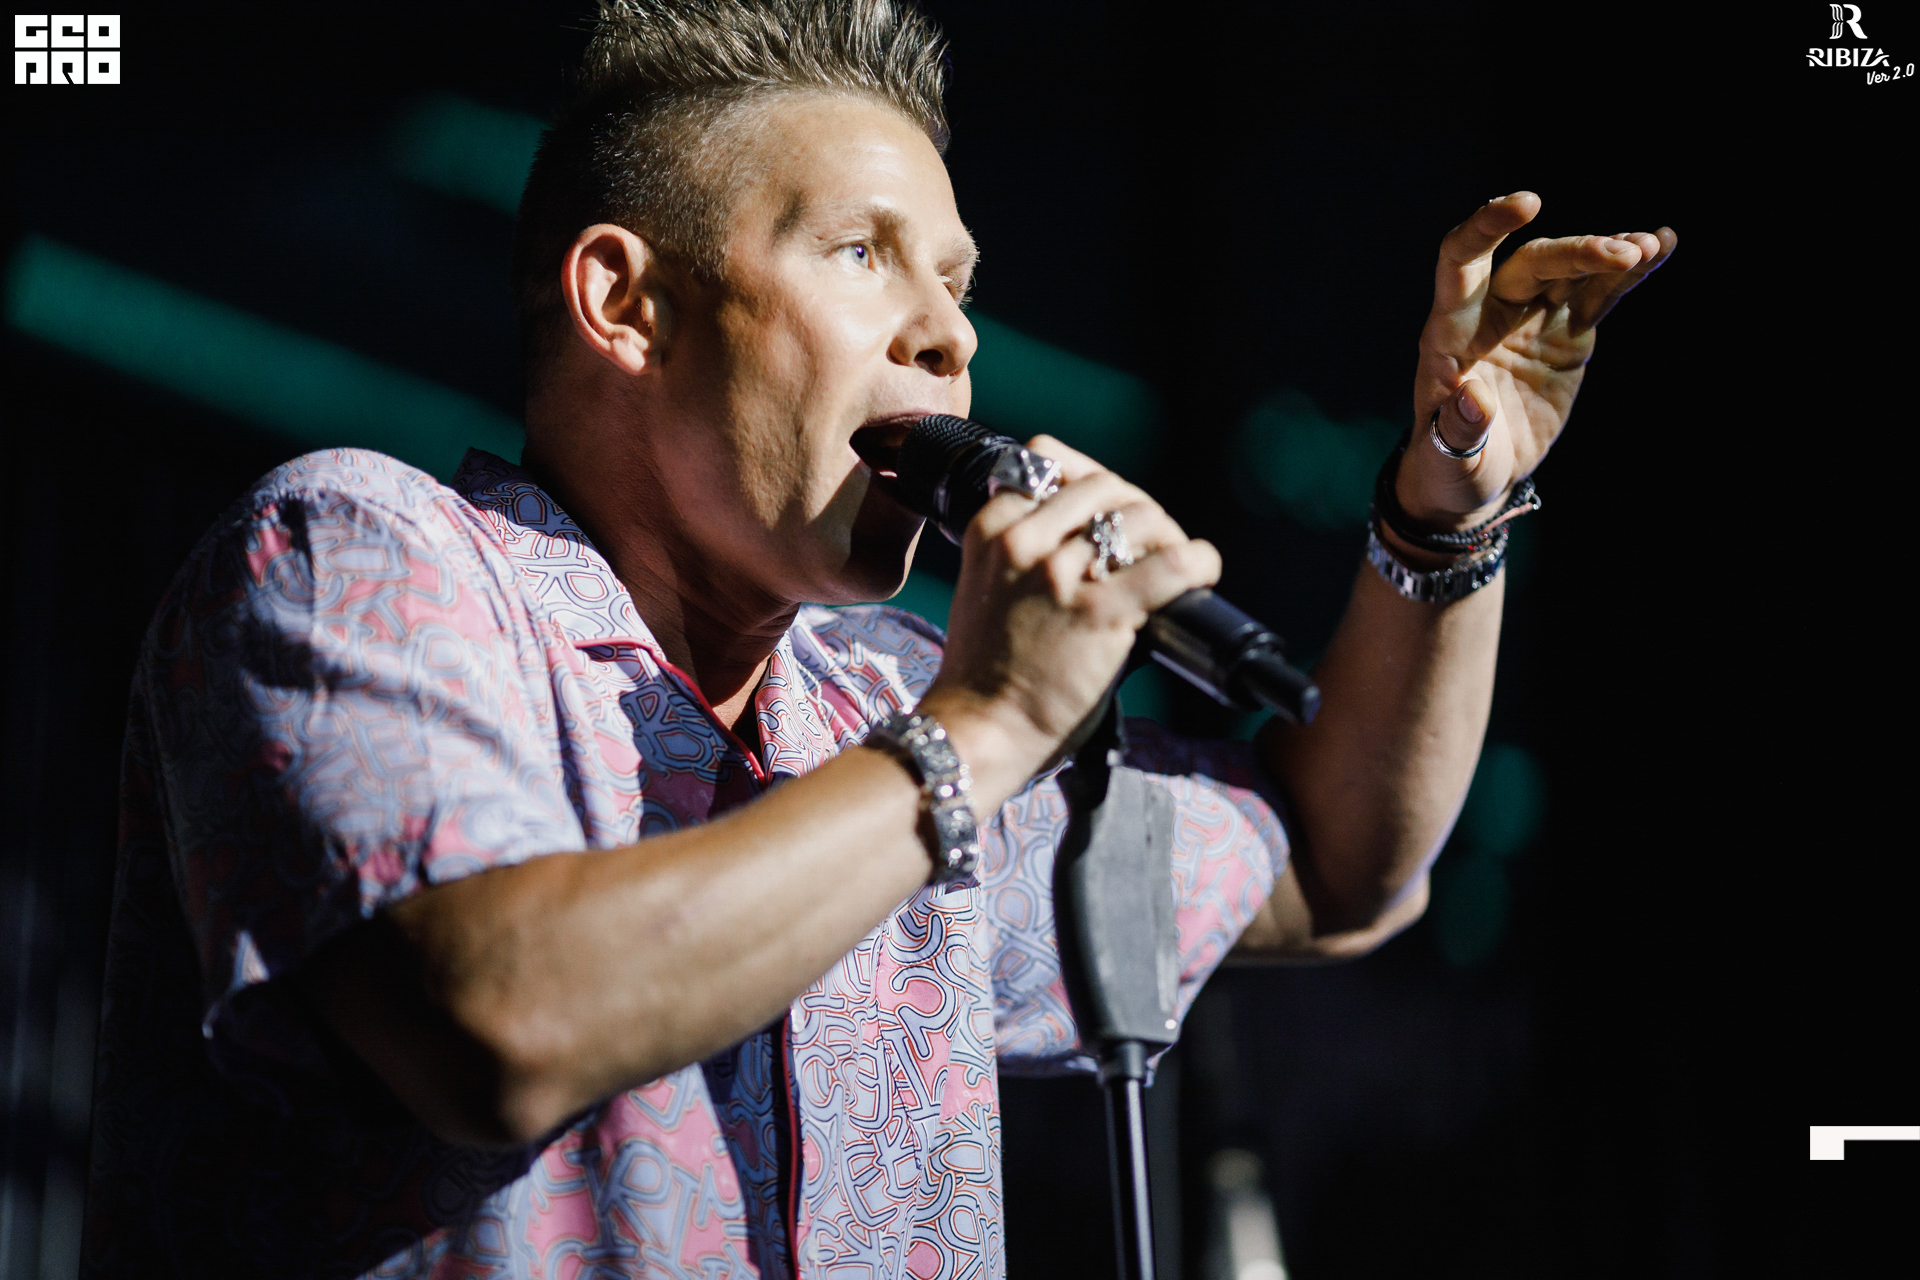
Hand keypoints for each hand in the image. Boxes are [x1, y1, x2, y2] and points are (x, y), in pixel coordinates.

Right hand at [921, 436, 1220, 788]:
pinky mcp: (1099, 611)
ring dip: (1166, 534)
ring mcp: (1059, 574)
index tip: (1108, 517)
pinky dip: (1198, 562)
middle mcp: (1023, 541)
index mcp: (992, 528)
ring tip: (1172, 564)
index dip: (1093, 487)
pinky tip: (1202, 572)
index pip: (1050, 461)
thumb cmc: (988, 669)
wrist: (982, 728)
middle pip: (1104, 485)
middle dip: (1135, 507)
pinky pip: (1171, 564)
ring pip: (1139, 515)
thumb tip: (1092, 529)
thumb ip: (1024, 549)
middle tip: (1150, 544)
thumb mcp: (987, 584)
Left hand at [1397, 192, 1676, 528]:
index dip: (1487, 228)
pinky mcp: (1569, 335)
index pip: (1462, 262)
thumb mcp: (1449, 458)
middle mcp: (1493, 314)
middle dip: (1577, 252)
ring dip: (1610, 254)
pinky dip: (1631, 274)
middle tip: (1625, 252)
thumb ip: (1459, 428)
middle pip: (1534, 264)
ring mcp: (1535, 320)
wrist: (1477, 475)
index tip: (1527, 202)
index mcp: (1451, 333)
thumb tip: (1473, 398)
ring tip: (1651, 245)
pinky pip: (1601, 296)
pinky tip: (1662, 245)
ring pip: (1574, 273)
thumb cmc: (1449, 466)